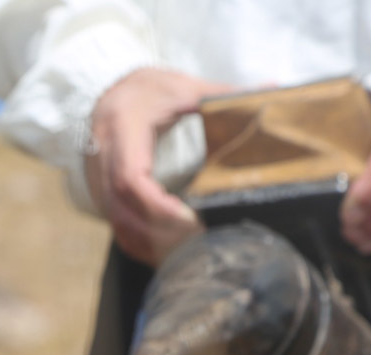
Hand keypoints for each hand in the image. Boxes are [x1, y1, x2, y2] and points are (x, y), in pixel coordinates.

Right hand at [86, 68, 230, 265]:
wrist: (105, 92)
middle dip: (159, 231)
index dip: (156, 204)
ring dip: (149, 243)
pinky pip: (116, 227)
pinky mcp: (102, 194)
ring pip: (118, 223)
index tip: (188, 216)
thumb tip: (272, 90)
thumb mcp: (183, 87)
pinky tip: (164, 252)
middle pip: (123, 209)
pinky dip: (139, 244)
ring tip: (186, 251)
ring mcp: (98, 181)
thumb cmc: (144, 90)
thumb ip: (223, 94)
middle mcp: (104, 160)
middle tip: (198, 240)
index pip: (130, 179)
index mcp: (122, 132)